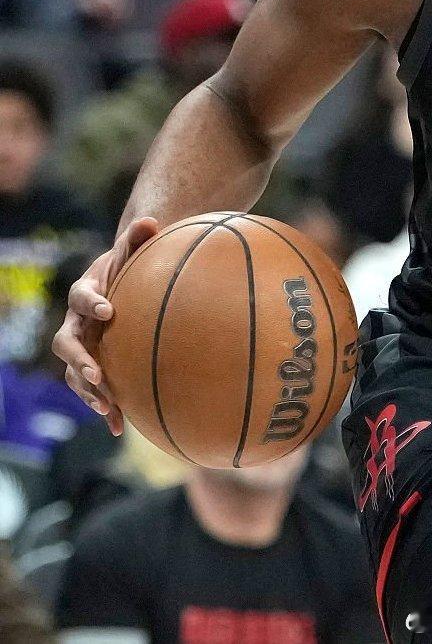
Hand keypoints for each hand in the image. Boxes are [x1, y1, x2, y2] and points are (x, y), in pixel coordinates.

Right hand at [52, 217, 158, 434]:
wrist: (123, 284)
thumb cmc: (131, 265)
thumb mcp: (134, 250)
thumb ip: (139, 236)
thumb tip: (150, 220)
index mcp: (86, 292)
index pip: (81, 296)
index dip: (91, 301)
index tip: (108, 308)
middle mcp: (76, 323)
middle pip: (66, 344)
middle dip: (79, 360)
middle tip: (97, 372)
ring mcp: (82, 347)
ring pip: (74, 373)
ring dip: (88, 390)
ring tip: (106, 405)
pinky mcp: (94, 366)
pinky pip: (94, 390)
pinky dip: (106, 408)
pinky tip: (122, 427)